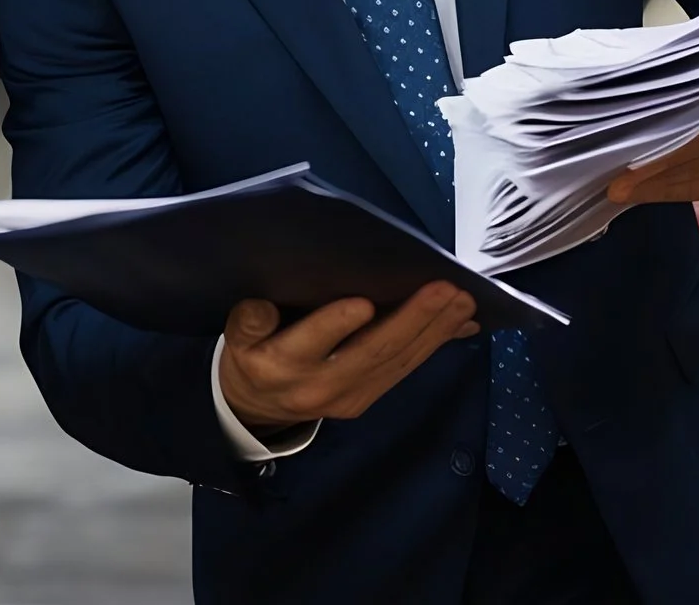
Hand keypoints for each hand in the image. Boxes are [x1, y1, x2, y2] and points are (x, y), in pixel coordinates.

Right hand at [219, 282, 479, 434]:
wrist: (257, 409)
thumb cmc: (250, 356)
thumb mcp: (235, 338)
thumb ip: (248, 321)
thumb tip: (264, 306)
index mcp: (282, 364)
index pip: (311, 342)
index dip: (335, 324)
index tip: (364, 302)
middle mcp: (321, 385)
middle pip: (371, 352)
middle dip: (413, 320)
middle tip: (445, 290)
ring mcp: (350, 397)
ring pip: (397, 362)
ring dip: (434, 331)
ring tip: (463, 302)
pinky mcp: (369, 399)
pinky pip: (404, 370)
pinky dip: (434, 345)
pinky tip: (460, 324)